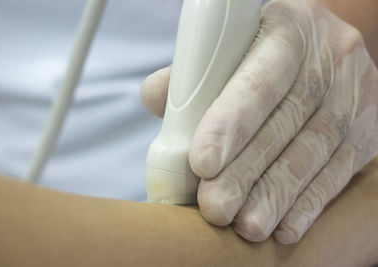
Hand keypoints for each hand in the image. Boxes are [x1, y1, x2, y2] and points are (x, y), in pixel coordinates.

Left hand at [140, 0, 377, 243]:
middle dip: (248, 172)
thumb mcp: (228, 48)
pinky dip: (310, 202)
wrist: (318, 52)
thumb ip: (189, 73)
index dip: (231, 122)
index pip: (260, 78)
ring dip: (278, 196)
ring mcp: (355, 93)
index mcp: (287, 28)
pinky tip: (285, 226)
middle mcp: (330, 56)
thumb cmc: (258, 55)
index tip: (202, 164)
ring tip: (246, 227)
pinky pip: (341, 169)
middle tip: (215, 208)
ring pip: (315, 152)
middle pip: (287, 122)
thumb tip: (156, 99)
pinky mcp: (369, 128)